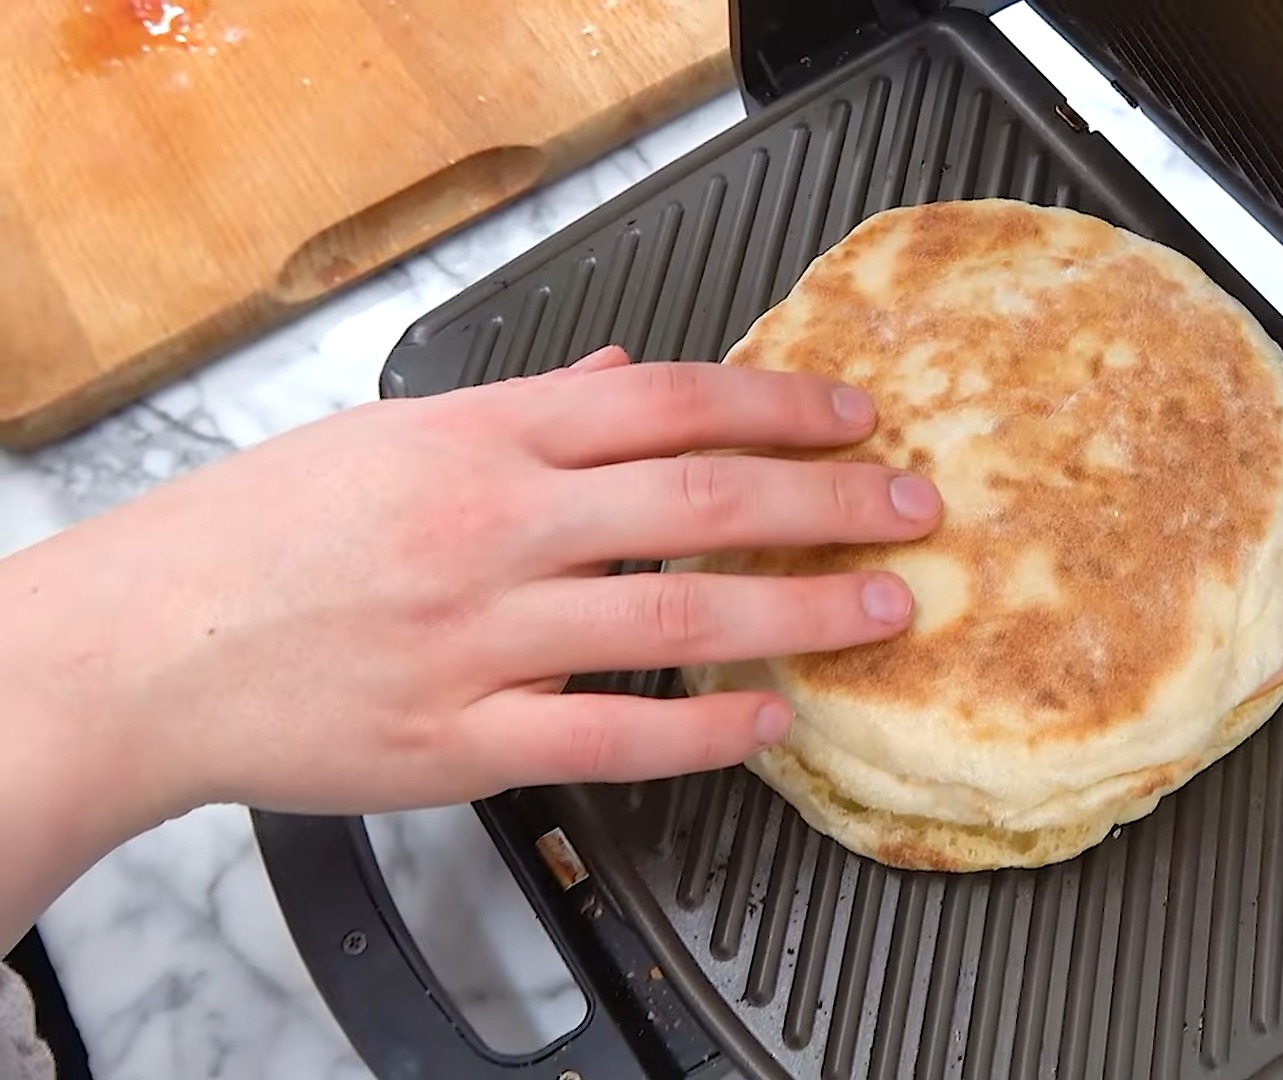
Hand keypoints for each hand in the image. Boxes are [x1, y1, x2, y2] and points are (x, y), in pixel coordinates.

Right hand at [0, 346, 941, 827]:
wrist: (139, 647)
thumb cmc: (259, 536)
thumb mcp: (388, 434)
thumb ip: (522, 405)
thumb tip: (622, 372)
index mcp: (479, 435)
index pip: (668, 400)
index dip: (780, 404)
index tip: (854, 415)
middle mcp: (493, 523)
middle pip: (703, 499)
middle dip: (831, 502)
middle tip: (914, 509)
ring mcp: (480, 635)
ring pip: (678, 614)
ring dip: (802, 610)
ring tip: (882, 611)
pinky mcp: (461, 739)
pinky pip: (614, 733)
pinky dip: (705, 727)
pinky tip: (769, 718)